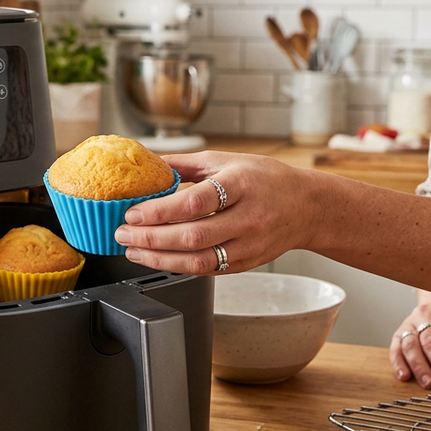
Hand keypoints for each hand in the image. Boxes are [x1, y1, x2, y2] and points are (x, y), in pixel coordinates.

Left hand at [114, 151, 317, 274]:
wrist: (308, 207)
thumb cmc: (266, 179)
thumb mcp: (227, 160)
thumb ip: (186, 165)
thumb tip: (147, 163)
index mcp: (241, 185)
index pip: (195, 203)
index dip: (160, 211)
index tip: (132, 213)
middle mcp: (247, 218)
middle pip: (192, 236)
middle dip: (151, 238)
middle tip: (123, 234)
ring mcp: (248, 245)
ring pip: (198, 260)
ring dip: (159, 258)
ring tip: (132, 250)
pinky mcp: (246, 263)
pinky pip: (208, 269)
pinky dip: (178, 266)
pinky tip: (157, 258)